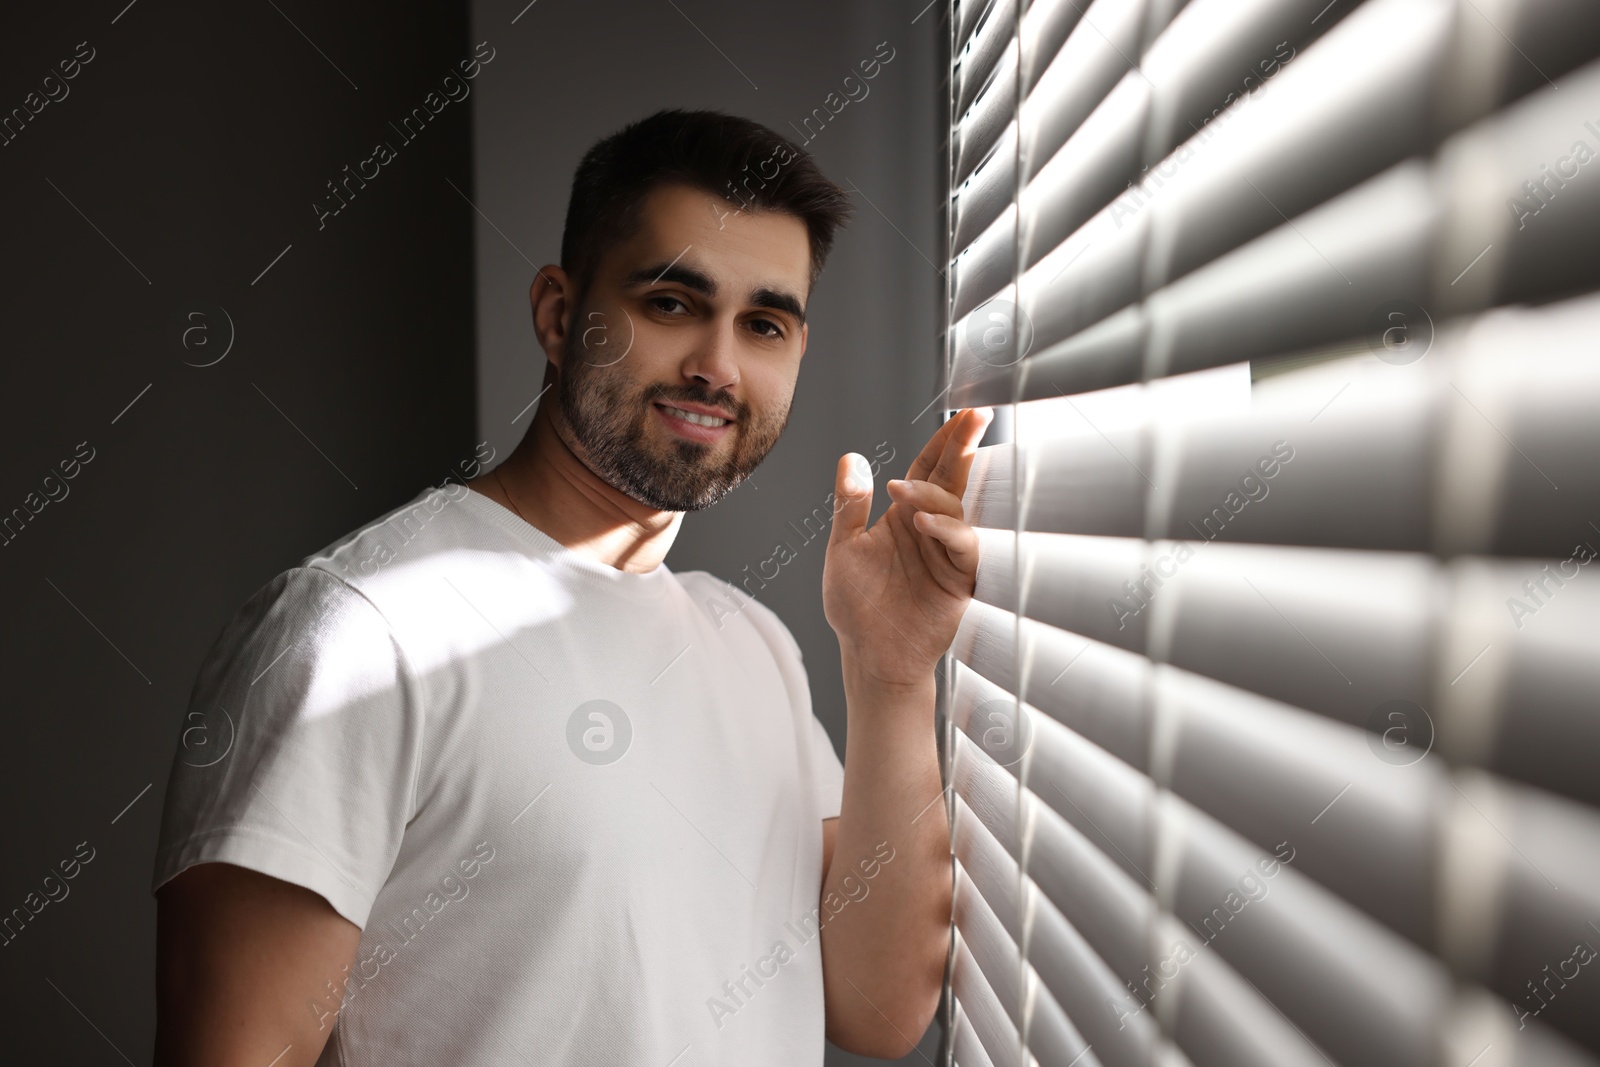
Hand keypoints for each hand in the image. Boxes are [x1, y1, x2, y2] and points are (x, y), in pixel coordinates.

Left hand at [822, 407, 992, 688]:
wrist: (870, 655)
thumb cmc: (856, 607)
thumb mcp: (842, 550)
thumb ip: (849, 507)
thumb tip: (851, 459)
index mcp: (903, 516)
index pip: (927, 468)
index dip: (944, 440)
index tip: (961, 413)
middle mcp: (929, 529)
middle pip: (952, 479)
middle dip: (963, 447)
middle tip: (975, 417)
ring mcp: (946, 554)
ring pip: (956, 508)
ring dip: (935, 493)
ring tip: (905, 492)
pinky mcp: (958, 580)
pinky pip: (963, 548)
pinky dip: (949, 531)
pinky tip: (926, 523)